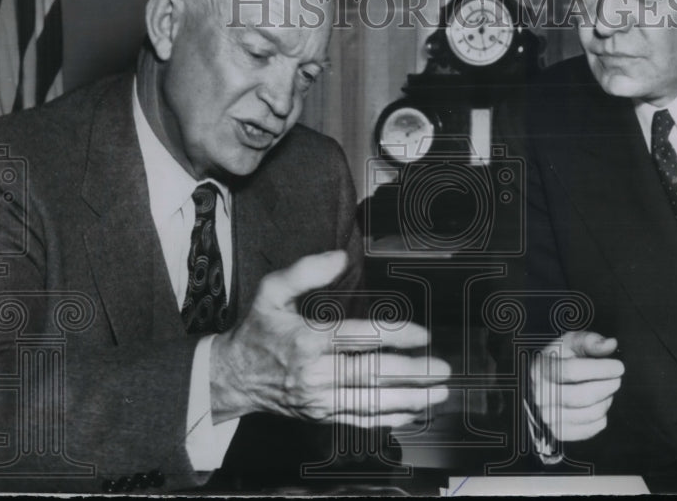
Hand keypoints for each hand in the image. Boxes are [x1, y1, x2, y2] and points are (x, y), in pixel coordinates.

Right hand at [210, 250, 449, 427]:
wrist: (233, 377)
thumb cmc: (258, 329)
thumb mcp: (271, 291)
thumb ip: (305, 271)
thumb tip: (340, 257)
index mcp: (308, 339)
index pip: (359, 338)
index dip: (394, 336)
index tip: (423, 334)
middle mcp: (316, 373)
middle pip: (371, 374)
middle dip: (412, 373)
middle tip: (443, 368)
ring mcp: (319, 399)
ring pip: (371, 402)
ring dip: (410, 399)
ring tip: (439, 394)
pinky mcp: (321, 416)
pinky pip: (360, 420)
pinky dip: (389, 418)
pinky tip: (413, 413)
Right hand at [530, 331, 623, 441]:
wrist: (547, 381)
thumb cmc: (563, 359)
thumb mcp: (573, 343)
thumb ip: (591, 341)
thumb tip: (610, 344)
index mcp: (542, 368)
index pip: (572, 371)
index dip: (600, 369)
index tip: (619, 367)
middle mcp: (541, 394)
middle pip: (582, 396)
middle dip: (607, 387)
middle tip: (617, 379)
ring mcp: (548, 416)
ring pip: (589, 414)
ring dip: (606, 402)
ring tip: (607, 391)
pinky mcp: (559, 432)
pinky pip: (590, 430)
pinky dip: (601, 418)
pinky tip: (599, 405)